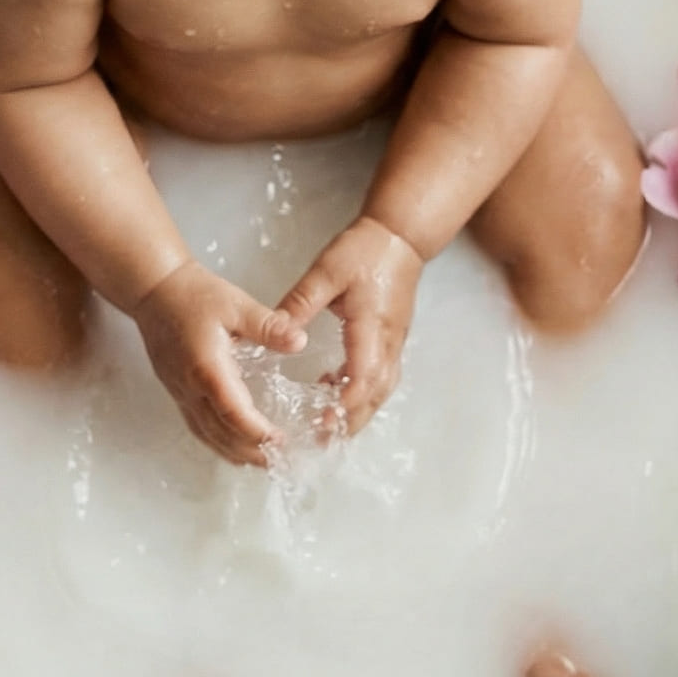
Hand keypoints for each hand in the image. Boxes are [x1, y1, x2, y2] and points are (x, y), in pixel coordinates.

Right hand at [131, 261, 305, 466]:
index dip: (258, 433)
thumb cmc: (192, 294)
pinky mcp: (176, 389)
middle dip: (250, 452)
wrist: (153, 289)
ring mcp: (179, 391)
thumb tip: (299, 340)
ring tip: (260, 461)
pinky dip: (217, 442)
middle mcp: (190, 387)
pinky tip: (232, 445)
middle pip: (220, 434)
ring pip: (206, 435)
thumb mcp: (236, 304)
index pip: (234, 413)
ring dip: (233, 452)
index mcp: (207, 368)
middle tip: (279, 461)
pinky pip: (196, 426)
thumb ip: (268, 326)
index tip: (281, 442)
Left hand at [277, 216, 423, 434]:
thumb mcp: (326, 271)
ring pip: (381, 389)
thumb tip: (277, 332)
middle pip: (376, 395)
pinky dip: (361, 391)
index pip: (362, 379)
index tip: (321, 421)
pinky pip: (381, 375)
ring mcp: (394, 342)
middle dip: (351, 422)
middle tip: (322, 440)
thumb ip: (301, 302)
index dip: (343, 405)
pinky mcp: (392, 338)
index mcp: (372, 328)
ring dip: (358, 411)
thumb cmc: (365, 250)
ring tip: (327, 424)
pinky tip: (335, 387)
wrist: (400, 236)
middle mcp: (388, 342)